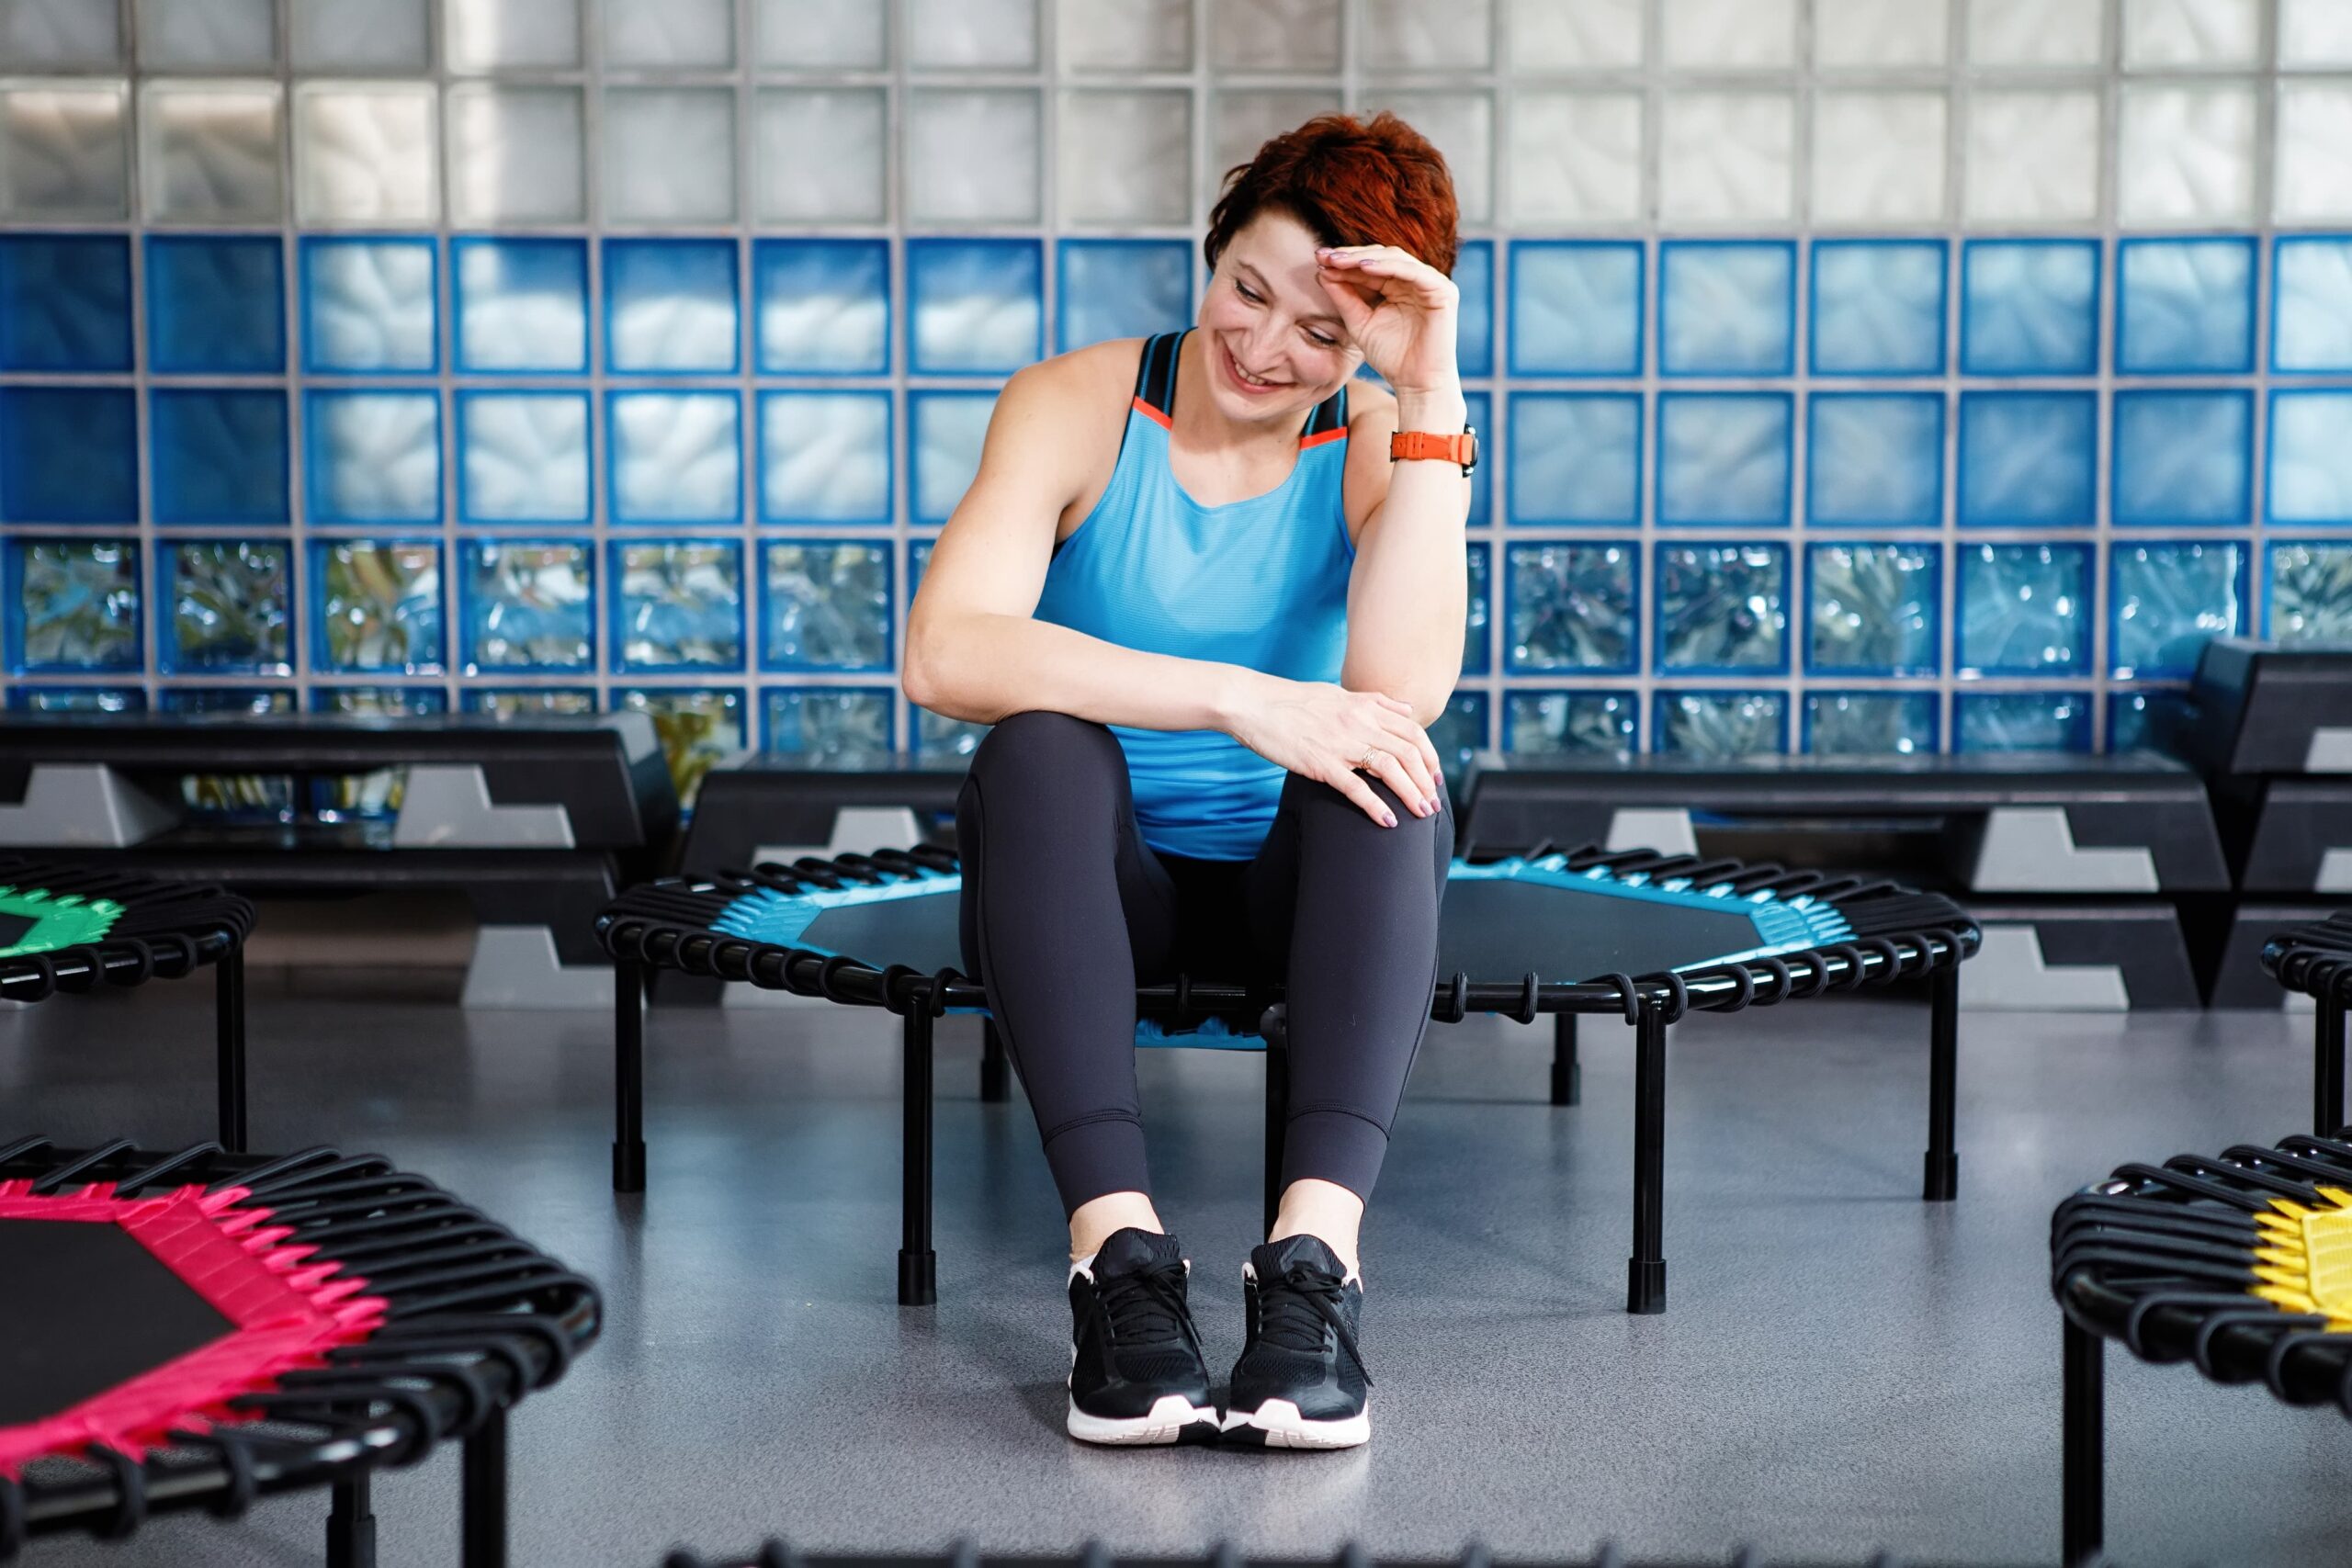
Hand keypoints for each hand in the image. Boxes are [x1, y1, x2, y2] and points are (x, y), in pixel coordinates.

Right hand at [1226, 676, 1444, 826]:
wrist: (1253, 703)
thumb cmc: (1291, 700)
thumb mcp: (1338, 692)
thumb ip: (1374, 701)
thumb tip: (1405, 709)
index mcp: (1364, 707)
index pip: (1412, 731)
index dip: (1430, 755)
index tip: (1434, 774)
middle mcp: (1359, 723)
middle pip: (1408, 753)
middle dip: (1427, 780)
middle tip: (1433, 801)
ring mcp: (1341, 743)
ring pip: (1390, 769)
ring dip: (1411, 794)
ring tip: (1421, 812)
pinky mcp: (1321, 763)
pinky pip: (1356, 788)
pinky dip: (1376, 806)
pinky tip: (1388, 821)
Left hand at [1315, 244, 1460, 398]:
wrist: (1416, 384)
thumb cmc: (1391, 357)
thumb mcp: (1359, 323)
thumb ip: (1344, 298)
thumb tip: (1322, 271)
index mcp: (1398, 286)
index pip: (1369, 265)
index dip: (1343, 261)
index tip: (1318, 259)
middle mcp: (1415, 280)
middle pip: (1380, 256)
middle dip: (1350, 255)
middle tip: (1323, 255)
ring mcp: (1430, 283)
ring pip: (1395, 258)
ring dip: (1365, 257)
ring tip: (1338, 260)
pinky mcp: (1442, 291)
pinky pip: (1413, 272)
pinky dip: (1388, 267)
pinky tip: (1364, 267)